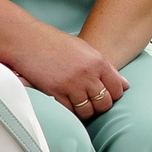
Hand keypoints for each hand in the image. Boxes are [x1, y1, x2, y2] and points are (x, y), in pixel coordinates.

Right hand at [10, 24, 127, 121]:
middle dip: (100, 106)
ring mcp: (72, 84)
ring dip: (85, 111)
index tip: (105, 96)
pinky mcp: (57, 92)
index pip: (117, 88)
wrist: (27, 39)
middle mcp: (88, 73)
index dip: (113, 95)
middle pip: (105, 103)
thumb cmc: (53, 43)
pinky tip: (67, 104)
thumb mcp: (84, 49)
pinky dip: (71, 111)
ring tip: (79, 105)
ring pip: (88, 110)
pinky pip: (71, 111)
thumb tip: (124, 84)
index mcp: (98, 61)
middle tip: (92, 103)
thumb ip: (105, 67)